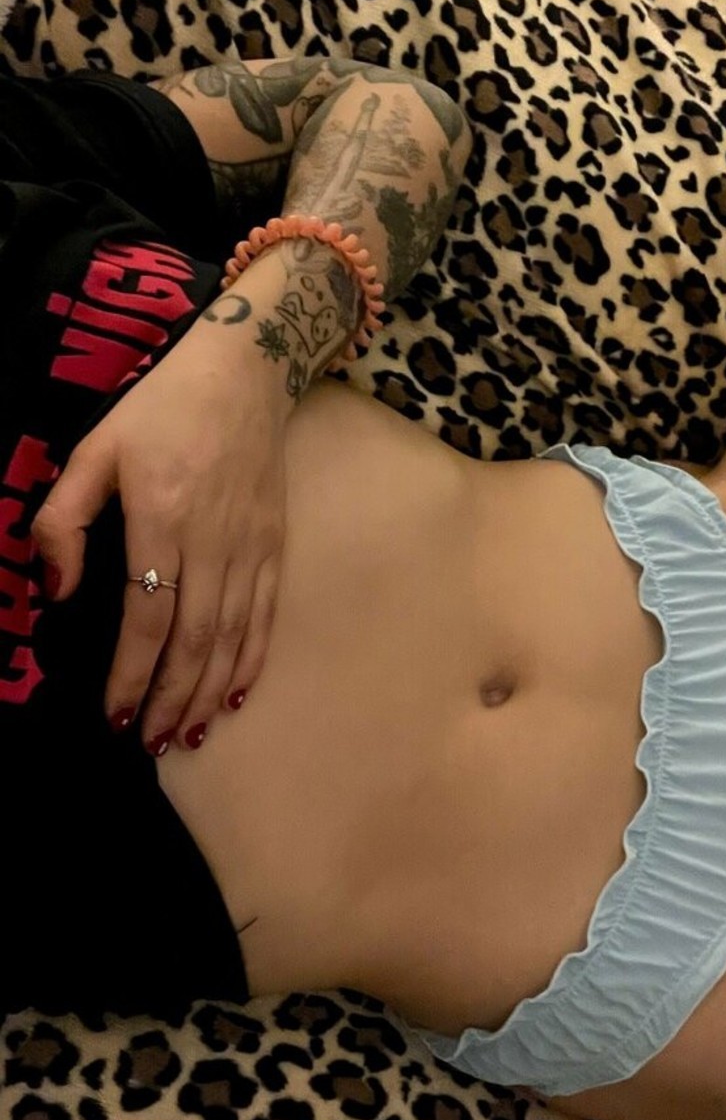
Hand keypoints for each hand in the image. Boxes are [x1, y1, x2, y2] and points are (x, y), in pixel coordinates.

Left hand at [31, 335, 287, 753]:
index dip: (132, 675)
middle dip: (174, 701)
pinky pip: (266, 616)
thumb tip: (57, 593)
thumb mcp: (94, 450)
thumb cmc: (162, 409)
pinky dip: (252, 661)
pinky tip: (238, 695)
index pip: (148, 618)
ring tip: (191, 735)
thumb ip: (64, 521)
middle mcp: (214, 542)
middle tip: (154, 745)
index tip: (116, 716)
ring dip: (211, 693)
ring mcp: (251, 547)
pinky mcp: (274, 546)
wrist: (247, 373)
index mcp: (164, 518)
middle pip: (195, 641)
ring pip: (233, 638)